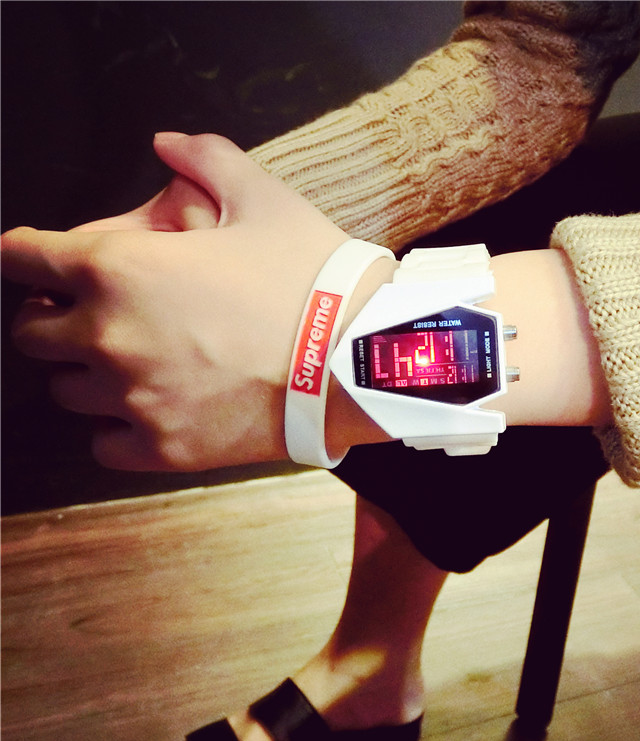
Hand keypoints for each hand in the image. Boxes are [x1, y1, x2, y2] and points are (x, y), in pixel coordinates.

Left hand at [1, 133, 351, 470]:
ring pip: (64, 391)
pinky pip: (104, 444)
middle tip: (93, 314)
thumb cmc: (311, 279)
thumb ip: (206, 157)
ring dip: (85, 373)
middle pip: (31, 333)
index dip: (24, 255)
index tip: (34, 262)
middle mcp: (109, 337)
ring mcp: (133, 399)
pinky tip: (148, 409)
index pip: (23, 259)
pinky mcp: (164, 447)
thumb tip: (169, 142)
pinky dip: (115, 427)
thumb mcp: (265, 198)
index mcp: (119, 268)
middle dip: (54, 317)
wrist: (355, 360)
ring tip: (128, 364)